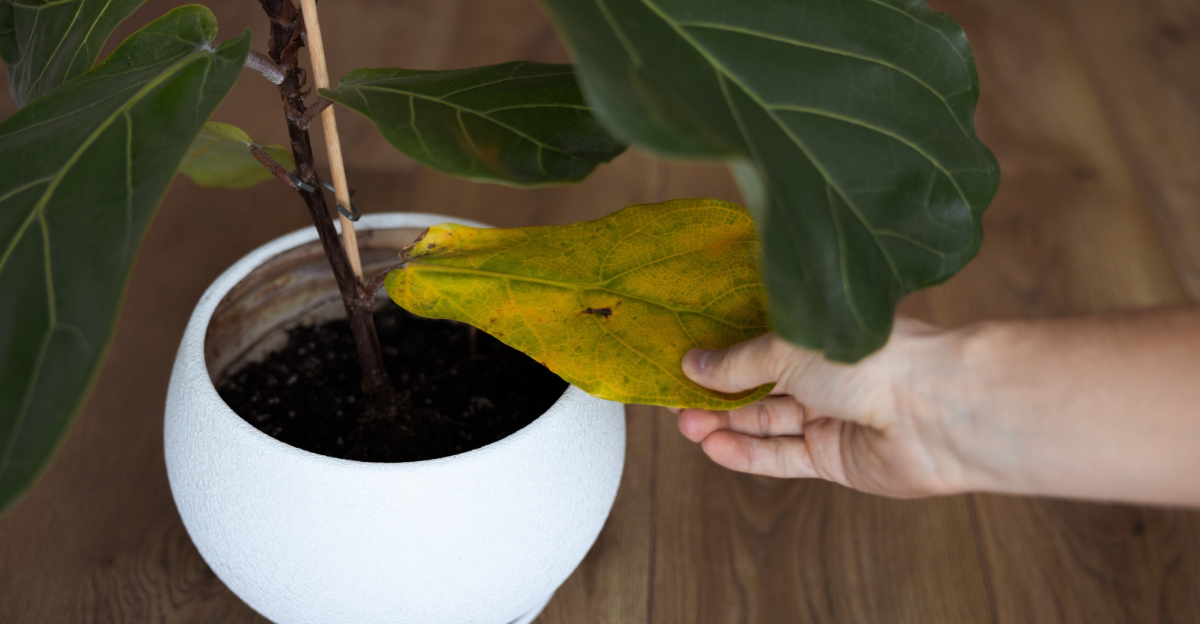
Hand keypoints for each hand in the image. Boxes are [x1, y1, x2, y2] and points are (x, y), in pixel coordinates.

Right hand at [674, 317, 972, 497]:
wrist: (934, 410)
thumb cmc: (872, 360)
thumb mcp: (788, 349)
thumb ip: (738, 362)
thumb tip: (693, 364)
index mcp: (821, 337)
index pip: (760, 346)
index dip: (721, 356)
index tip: (683, 362)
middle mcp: (827, 377)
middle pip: (759, 388)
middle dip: (716, 394)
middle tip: (674, 400)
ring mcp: (831, 418)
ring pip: (765, 424)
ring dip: (724, 424)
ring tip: (685, 423)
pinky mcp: (835, 459)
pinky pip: (781, 457)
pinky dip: (747, 453)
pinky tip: (713, 446)